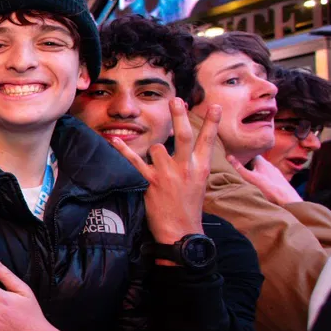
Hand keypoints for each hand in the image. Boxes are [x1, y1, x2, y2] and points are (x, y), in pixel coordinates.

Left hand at [111, 99, 217, 246]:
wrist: (181, 231)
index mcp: (201, 168)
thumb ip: (192, 163)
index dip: (211, 122)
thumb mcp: (198, 183)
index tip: (214, 106)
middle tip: (176, 99)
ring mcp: (168, 174)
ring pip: (157, 148)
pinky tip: (115, 140)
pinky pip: (135, 162)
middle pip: (183, 136)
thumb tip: (179, 144)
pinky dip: (124, 151)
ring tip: (157, 164)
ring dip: (154, 150)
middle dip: (180, 116)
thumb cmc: (189, 206)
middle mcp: (186, 168)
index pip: (208, 141)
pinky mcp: (151, 182)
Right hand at [231, 154, 301, 206]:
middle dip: (249, 164)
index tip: (237, 157)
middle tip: (240, 168)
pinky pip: (268, 176)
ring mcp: (275, 172)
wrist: (286, 198)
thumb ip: (239, 168)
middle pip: (257, 162)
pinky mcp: (278, 179)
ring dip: (256, 171)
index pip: (252, 153)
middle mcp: (270, 165)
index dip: (244, 154)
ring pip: (263, 169)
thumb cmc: (268, 188)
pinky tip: (260, 184)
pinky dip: (263, 177)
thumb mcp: (250, 178)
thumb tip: (229, 157)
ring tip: (249, 177)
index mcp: (263, 162)